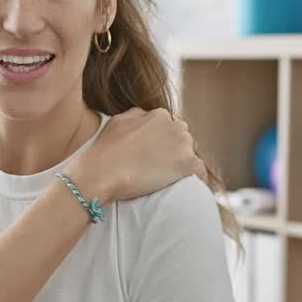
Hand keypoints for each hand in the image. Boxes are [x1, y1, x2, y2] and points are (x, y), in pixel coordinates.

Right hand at [66, 108, 206, 202]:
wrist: (102, 173)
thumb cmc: (105, 150)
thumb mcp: (118, 121)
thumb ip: (138, 116)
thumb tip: (147, 116)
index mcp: (159, 115)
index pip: (169, 126)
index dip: (163, 142)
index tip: (155, 155)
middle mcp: (174, 126)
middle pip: (182, 138)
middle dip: (174, 150)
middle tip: (161, 167)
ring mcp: (182, 145)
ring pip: (191, 153)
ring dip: (183, 164)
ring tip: (168, 178)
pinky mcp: (187, 164)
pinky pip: (200, 171)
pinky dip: (195, 178)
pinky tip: (185, 185)